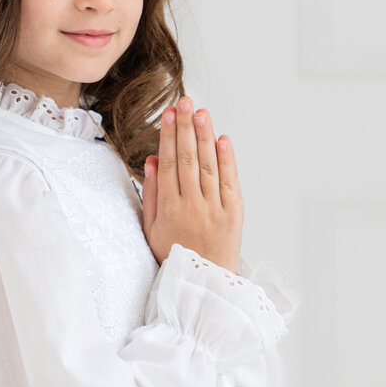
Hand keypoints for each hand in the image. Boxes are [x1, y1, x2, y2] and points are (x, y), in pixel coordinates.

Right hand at [141, 96, 243, 271]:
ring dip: (205, 136)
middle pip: (187, 159)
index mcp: (169, 209)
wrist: (205, 284)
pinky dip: (227, 159)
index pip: (168, 164)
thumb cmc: (175, 255)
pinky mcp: (234, 214)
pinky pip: (230, 182)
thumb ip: (151, 194)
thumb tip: (152, 160)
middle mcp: (192, 206)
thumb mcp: (152, 228)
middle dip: (186, 127)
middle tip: (186, 102)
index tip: (169, 114)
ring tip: (202, 112)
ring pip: (208, 166)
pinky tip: (222, 139)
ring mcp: (215, 209)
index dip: (168, 136)